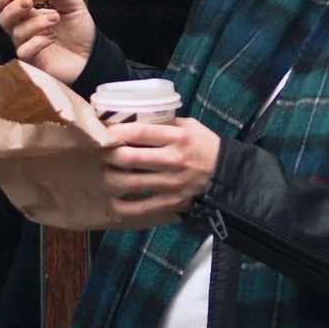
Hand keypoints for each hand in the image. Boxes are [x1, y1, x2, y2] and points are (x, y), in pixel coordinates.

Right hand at [0, 0, 94, 87]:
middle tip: (28, 2)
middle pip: (2, 17)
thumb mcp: (73, 5)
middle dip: (12, 8)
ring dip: (35, 23)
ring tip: (56, 18)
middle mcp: (24, 28)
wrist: (93, 55)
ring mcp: (27, 44)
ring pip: (16, 33)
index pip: (5, 3)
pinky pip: (24, 51)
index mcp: (29, 12)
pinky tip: (52, 38)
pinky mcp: (33, 60)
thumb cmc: (80, 29)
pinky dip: (37, 42)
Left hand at [102, 116, 221, 220]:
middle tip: (101, 152)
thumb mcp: (190, 127)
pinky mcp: (169, 203)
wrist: (227, 177)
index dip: (118, 131)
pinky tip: (112, 201)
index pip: (141, 132)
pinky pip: (140, 208)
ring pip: (129, 183)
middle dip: (109, 154)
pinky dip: (122, 207)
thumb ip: (166, 123)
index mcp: (178, 138)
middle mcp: (172, 161)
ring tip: (105, 172)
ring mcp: (170, 184)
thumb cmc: (206, 147)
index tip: (106, 131)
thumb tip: (136, 118)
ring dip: (110, 177)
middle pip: (129, 158)